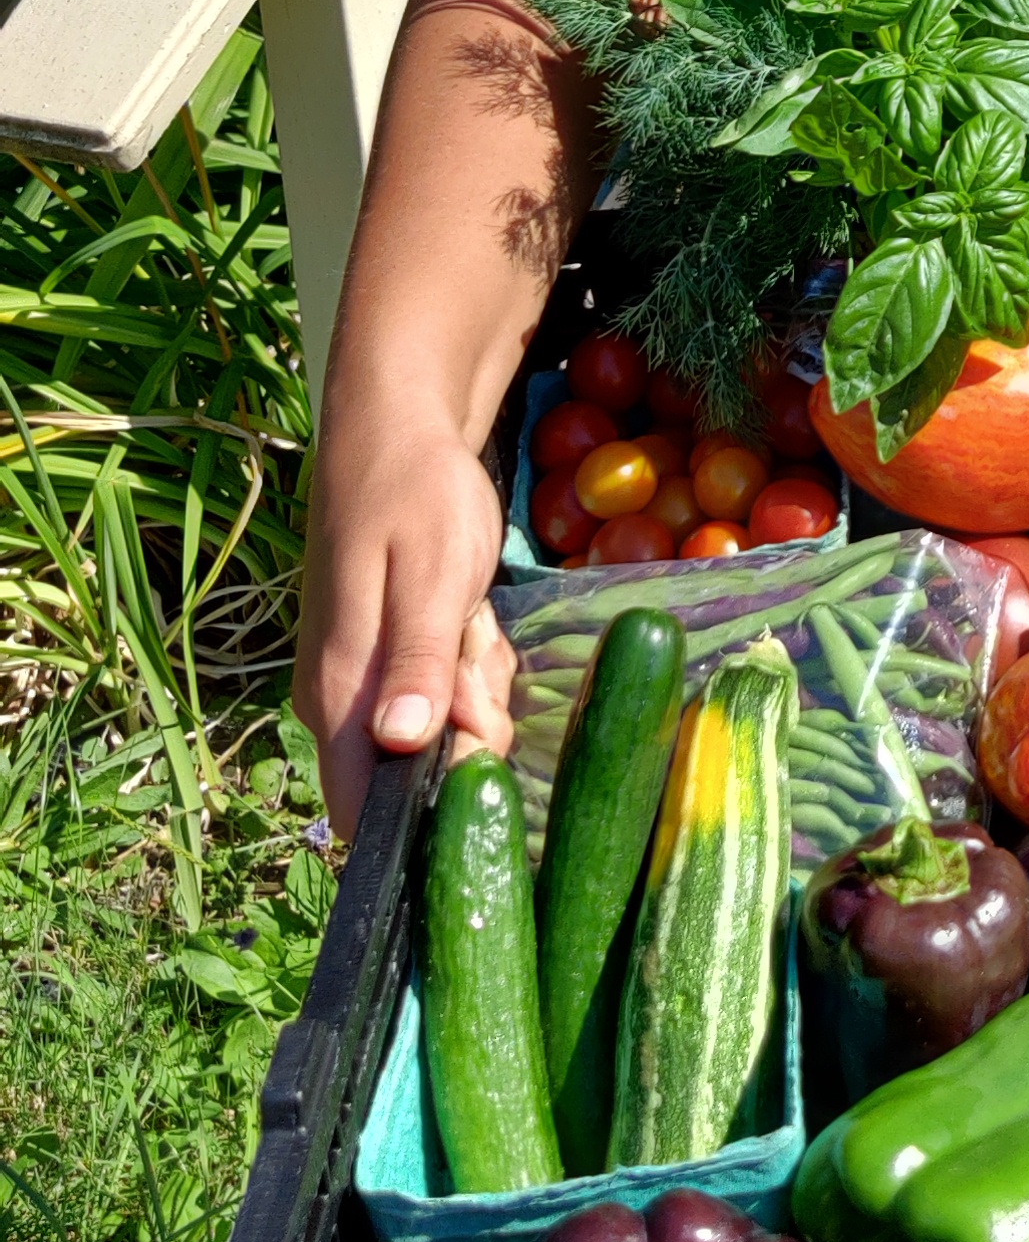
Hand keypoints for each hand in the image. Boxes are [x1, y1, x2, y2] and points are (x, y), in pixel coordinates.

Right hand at [296, 409, 515, 837]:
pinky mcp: (394, 663)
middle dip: (473, 721)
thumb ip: (416, 662)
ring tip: (467, 615)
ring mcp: (367, 684)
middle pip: (424, 773)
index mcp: (339, 695)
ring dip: (477, 680)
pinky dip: (472, 659)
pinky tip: (467, 614)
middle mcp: (342, 704)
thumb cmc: (414, 496)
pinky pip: (451, 694)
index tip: (476, 736)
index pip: (366, 808)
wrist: (398, 432)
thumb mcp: (430, 575)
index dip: (432, 803)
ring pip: (448, 731)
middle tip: (474, 643)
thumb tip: (399, 744)